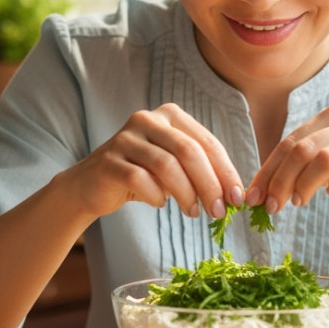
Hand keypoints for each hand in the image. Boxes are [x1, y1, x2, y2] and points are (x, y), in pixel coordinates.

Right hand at [56, 103, 243, 221]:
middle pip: (189, 151)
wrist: (91, 186)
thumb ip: (200, 172)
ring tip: (194, 213)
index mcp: (169, 115)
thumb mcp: (174, 168)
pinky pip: (139, 179)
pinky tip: (160, 204)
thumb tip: (234, 195)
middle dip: (210, 184)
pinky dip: (156, 195)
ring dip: (186, 194)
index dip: (226, 172)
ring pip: (166, 165)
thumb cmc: (141, 176)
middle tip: (219, 211)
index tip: (238, 199)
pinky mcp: (108, 161)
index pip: (206, 142)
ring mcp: (125, 138)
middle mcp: (147, 119)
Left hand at [248, 100, 328, 215]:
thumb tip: (266, 189)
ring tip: (296, 203)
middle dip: (279, 180)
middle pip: (302, 149)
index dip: (268, 170)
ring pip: (324, 159)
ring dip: (303, 185)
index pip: (291, 141)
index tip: (254, 196)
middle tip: (270, 207)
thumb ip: (306, 164)